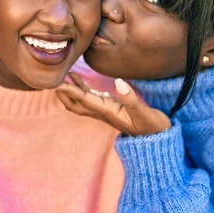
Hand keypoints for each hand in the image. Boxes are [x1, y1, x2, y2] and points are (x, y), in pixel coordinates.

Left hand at [56, 73, 170, 135]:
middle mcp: (103, 113)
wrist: (159, 138)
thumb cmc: (153, 126)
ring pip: (82, 101)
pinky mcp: (111, 108)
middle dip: (64, 94)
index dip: (70, 91)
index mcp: (108, 112)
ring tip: (65, 74)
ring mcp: (106, 111)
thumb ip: (131, 98)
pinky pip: (91, 98)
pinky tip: (79, 79)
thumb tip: (119, 82)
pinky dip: (83, 89)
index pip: (84, 100)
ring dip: (72, 89)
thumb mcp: (145, 113)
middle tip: (54, 79)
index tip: (58, 82)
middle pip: (76, 105)